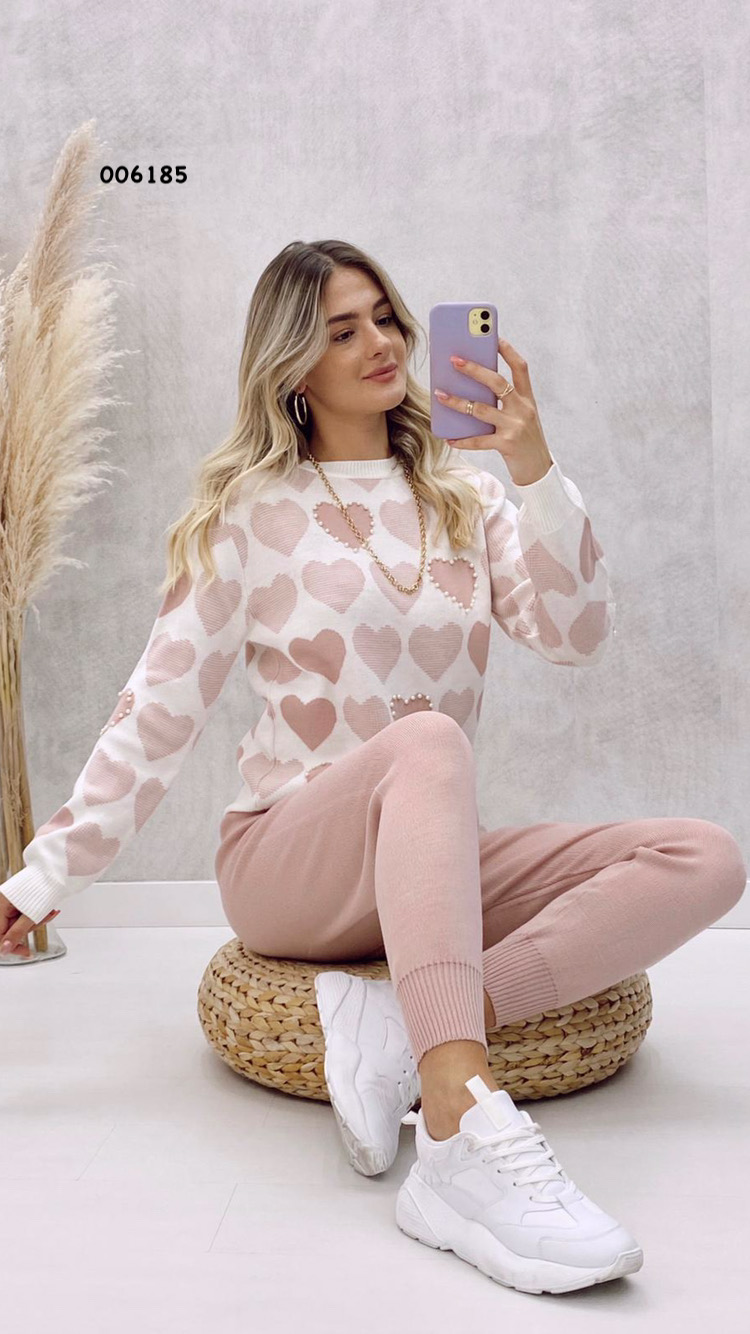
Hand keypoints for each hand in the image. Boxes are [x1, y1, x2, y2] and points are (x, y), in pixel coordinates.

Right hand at [0, 891, 59, 958]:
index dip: (11, 945)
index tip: (25, 952)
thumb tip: (4, 949)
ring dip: (35, 922)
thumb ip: (16, 933)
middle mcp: (1, 905)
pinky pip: (24, 916)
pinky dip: (36, 916)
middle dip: (28, 929)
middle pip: (10, 930)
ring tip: (49, 912)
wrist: (53, 870)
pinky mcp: (18, 903)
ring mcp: (10, 904)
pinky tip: (49, 911)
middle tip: (42, 922)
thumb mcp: (29, 915)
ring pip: (19, 924)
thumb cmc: (41, 887)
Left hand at [433, 336, 553, 485]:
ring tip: (440, 395)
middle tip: (454, 359)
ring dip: (458, 401)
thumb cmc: (524, 441)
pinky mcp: (507, 445)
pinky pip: (479, 440)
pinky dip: (462, 440)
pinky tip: (448, 438)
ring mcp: (516, 426)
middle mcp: (523, 409)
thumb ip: (503, 404)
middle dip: (474, 369)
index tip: (493, 336)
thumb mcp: (520, 418)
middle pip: (497, 382)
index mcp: (528, 399)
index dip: (508, 350)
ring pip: (482, 409)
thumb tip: (470, 391)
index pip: (520, 368)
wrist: (540, 471)